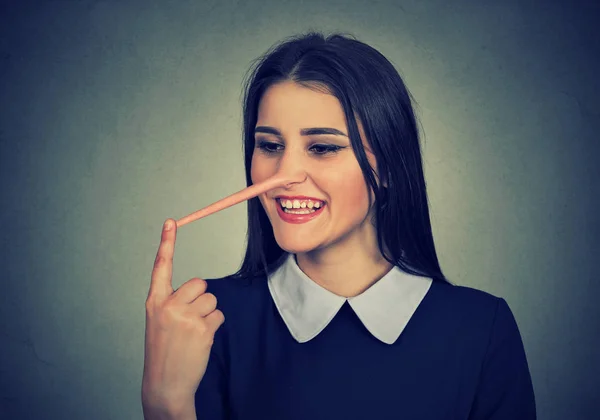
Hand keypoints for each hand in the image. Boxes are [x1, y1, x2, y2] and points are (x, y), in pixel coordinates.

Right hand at [142, 219, 224, 415]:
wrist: (165, 384)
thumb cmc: (163, 351)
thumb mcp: (158, 322)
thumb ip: (171, 302)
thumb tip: (197, 289)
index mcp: (154, 302)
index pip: (161, 267)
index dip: (167, 243)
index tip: (171, 221)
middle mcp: (168, 305)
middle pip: (199, 283)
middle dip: (200, 298)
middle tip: (189, 320)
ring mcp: (185, 316)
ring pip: (211, 299)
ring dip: (207, 314)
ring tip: (193, 333)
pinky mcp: (202, 328)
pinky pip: (219, 315)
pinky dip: (214, 326)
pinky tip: (200, 340)